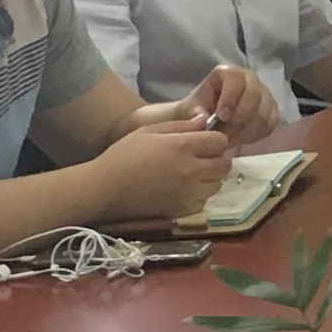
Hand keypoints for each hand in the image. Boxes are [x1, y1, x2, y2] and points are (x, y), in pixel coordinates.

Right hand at [97, 116, 231, 223]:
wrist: (105, 188)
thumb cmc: (124, 155)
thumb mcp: (149, 131)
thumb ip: (181, 126)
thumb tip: (205, 121)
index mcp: (182, 147)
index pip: (221, 142)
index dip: (215, 140)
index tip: (204, 142)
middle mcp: (190, 171)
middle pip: (225, 165)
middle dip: (218, 159)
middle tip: (202, 158)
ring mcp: (188, 193)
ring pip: (218, 184)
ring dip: (211, 177)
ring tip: (192, 174)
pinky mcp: (182, 211)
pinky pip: (204, 201)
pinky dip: (200, 194)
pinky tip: (183, 189)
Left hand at [176, 63, 277, 139]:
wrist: (208, 120)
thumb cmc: (198, 111)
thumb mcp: (190, 111)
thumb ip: (195, 114)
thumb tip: (205, 120)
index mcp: (229, 73)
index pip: (236, 80)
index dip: (230, 99)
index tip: (220, 117)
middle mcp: (250, 79)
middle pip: (254, 97)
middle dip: (238, 120)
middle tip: (223, 136)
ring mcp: (264, 95)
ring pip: (263, 113)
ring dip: (246, 130)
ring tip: (229, 139)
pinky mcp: (272, 111)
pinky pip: (270, 124)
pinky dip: (255, 134)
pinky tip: (241, 139)